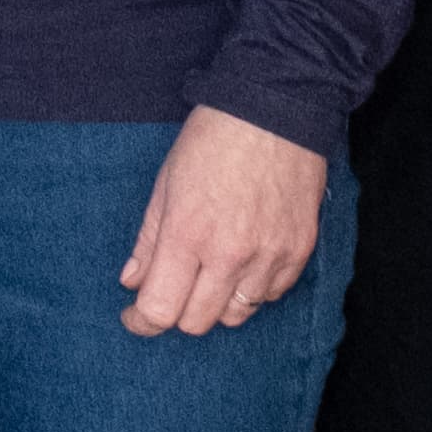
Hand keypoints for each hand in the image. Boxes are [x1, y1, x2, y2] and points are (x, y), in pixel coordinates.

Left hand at [119, 108, 329, 337]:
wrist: (275, 109)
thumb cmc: (213, 139)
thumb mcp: (166, 183)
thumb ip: (148, 240)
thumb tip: (132, 282)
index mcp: (188, 234)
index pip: (159, 309)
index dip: (141, 321)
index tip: (135, 316)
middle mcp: (230, 253)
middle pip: (197, 322)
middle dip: (177, 312)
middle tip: (173, 288)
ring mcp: (269, 255)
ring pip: (237, 315)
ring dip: (217, 303)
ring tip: (211, 272)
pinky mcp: (299, 250)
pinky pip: (271, 295)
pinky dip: (253, 288)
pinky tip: (244, 262)